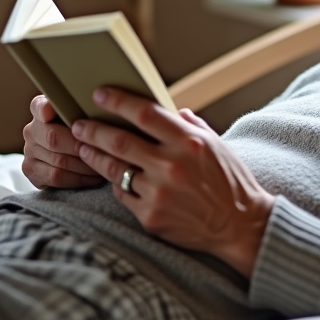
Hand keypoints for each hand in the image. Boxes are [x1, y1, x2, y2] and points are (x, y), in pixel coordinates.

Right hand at [21, 95, 104, 188]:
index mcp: (42, 110)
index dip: (44, 108)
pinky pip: (57, 176)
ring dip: (86, 165)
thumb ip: (86, 110)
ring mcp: (29, 151)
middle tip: (103, 149)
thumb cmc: (81, 133)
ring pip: (59, 160)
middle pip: (54, 137)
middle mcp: (31, 129)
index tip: (50, 111)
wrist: (65, 158)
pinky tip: (94, 176)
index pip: (39, 105)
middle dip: (82, 146)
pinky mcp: (31, 171)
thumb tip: (104, 102)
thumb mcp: (83, 118)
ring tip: (105, 164)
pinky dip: (80, 178)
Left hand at [70, 87, 274, 277]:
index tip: (98, 94)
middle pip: (119, 140)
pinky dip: (116, 183)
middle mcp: (171, 165)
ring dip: (94, 156)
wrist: (240, 226)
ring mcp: (159, 193)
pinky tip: (112, 176)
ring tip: (84, 147)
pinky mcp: (151, 217)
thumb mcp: (216, 145)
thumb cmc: (230, 182)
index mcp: (189, 142)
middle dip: (93, 129)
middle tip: (79, 123)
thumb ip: (190, 126)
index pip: (144, 113)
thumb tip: (169, 111)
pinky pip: (122, 194)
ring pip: (114, 169)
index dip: (117, 101)